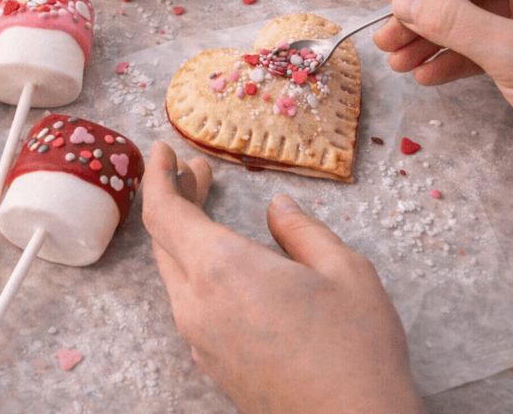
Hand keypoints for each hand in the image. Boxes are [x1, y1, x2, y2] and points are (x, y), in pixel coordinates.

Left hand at [142, 141, 424, 413]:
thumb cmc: (355, 351)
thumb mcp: (344, 270)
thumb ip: (302, 230)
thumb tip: (277, 208)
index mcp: (222, 269)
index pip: (164, 212)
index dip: (157, 175)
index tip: (161, 148)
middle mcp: (198, 305)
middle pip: (165, 239)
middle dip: (175, 196)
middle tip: (196, 170)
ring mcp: (202, 340)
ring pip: (175, 272)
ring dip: (185, 233)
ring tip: (208, 206)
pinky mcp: (214, 364)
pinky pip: (189, 303)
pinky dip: (195, 267)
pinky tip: (224, 261)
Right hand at [374, 0, 512, 111]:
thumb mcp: (512, 52)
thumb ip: (458, 23)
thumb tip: (406, 1)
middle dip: (424, 7)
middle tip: (387, 33)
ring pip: (473, 12)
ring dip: (431, 36)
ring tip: (396, 60)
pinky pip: (487, 41)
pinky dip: (455, 56)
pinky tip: (426, 74)